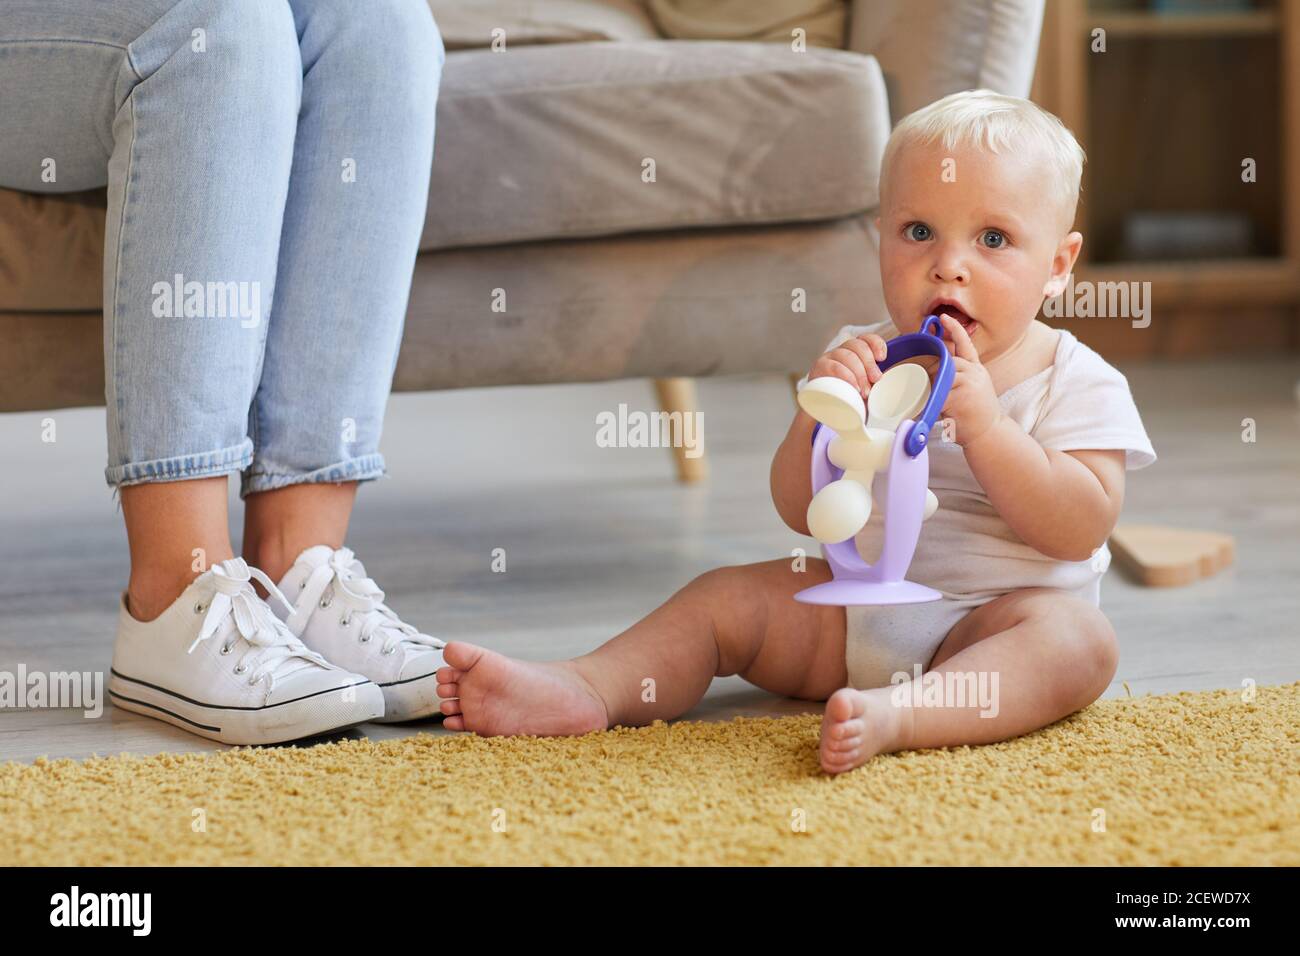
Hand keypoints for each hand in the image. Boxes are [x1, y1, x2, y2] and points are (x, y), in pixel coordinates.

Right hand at [805, 333, 887, 399]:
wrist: (825, 411)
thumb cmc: (849, 399)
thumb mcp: (866, 387)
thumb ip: (875, 381)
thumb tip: (891, 381)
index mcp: (854, 352)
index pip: (866, 338)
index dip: (876, 344)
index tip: (882, 358)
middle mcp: (841, 351)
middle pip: (857, 345)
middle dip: (869, 363)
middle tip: (876, 380)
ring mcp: (828, 358)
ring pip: (846, 356)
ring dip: (859, 373)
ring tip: (865, 391)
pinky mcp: (818, 368)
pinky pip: (834, 367)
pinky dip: (846, 376)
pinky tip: (853, 387)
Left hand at [936, 316, 1001, 446]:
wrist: (990, 434)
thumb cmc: (977, 414)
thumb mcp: (973, 388)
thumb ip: (959, 376)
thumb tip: (938, 368)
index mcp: (976, 368)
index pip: (965, 344)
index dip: (954, 329)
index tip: (943, 318)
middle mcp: (974, 372)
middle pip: (944, 362)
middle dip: (934, 376)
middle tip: (935, 393)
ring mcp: (968, 383)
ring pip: (939, 377)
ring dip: (934, 390)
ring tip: (943, 405)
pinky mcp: (960, 396)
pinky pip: (937, 394)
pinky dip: (933, 403)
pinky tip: (940, 412)